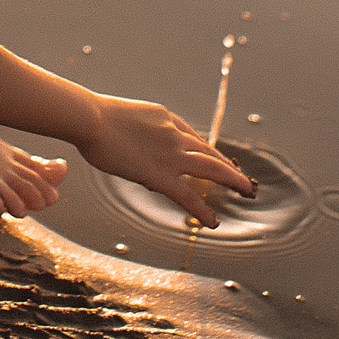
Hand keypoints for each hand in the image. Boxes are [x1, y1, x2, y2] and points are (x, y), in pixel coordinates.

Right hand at [74, 96, 253, 227]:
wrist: (91, 118)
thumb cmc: (95, 118)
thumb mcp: (125, 117)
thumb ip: (137, 129)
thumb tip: (130, 138)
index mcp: (165, 118)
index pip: (192, 136)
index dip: (207, 149)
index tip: (216, 158)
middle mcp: (174, 134)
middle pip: (209, 151)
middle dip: (228, 165)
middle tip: (242, 177)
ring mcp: (170, 154)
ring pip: (211, 168)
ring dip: (232, 179)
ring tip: (246, 191)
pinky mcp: (159, 174)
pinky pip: (187, 195)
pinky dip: (202, 209)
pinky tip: (213, 221)